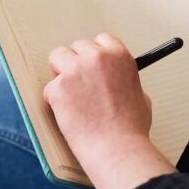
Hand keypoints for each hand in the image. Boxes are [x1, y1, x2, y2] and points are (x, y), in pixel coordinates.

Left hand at [43, 33, 152, 164]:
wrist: (116, 149)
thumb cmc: (130, 129)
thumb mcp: (140, 96)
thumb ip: (125, 80)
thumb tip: (117, 78)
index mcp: (119, 57)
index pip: (101, 39)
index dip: (95, 54)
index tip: (92, 65)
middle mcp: (97, 58)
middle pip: (76, 47)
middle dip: (75, 64)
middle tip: (78, 85)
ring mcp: (75, 71)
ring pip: (57, 57)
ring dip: (60, 74)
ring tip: (69, 95)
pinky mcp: (58, 87)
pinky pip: (49, 86)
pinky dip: (54, 99)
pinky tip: (66, 113)